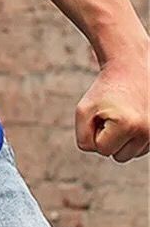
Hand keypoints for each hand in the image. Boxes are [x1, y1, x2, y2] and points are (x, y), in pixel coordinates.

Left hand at [75, 42, 149, 161]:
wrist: (130, 70)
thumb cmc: (103, 91)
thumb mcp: (83, 111)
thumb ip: (84, 138)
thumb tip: (100, 152)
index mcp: (127, 125)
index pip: (101, 149)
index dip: (94, 132)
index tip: (99, 113)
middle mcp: (147, 132)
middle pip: (116, 156)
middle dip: (107, 138)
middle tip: (110, 114)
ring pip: (129, 155)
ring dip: (119, 140)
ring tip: (120, 117)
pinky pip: (138, 150)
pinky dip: (131, 138)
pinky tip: (131, 120)